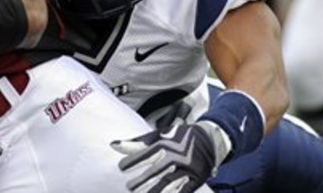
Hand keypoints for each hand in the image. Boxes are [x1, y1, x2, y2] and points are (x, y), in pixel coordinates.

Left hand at [111, 121, 228, 192]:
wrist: (210, 139)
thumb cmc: (178, 137)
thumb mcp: (159, 136)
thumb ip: (137, 143)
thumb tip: (113, 145)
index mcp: (166, 144)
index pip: (146, 154)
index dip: (133, 162)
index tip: (121, 168)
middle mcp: (177, 156)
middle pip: (156, 171)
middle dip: (142, 181)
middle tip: (129, 187)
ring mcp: (188, 168)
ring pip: (169, 183)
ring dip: (155, 191)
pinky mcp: (197, 178)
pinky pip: (184, 190)